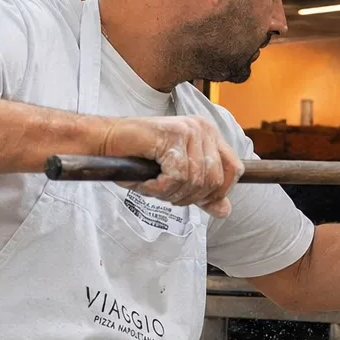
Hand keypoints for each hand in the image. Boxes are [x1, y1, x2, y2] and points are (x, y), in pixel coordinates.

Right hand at [99, 115, 241, 217]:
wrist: (105, 142)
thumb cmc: (137, 159)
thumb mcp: (176, 180)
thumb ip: (202, 193)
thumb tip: (225, 211)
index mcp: (209, 135)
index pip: (234, 169)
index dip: (219, 192)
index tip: (197, 200)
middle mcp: (203, 129)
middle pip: (214, 181)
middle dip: (189, 197)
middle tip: (165, 193)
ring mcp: (190, 129)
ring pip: (195, 181)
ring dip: (170, 193)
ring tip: (152, 186)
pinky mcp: (173, 134)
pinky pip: (177, 176)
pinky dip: (159, 188)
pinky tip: (146, 182)